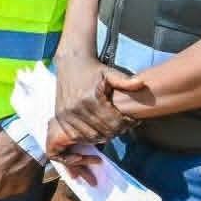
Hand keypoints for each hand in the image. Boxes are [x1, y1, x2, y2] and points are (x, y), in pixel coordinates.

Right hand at [47, 44, 133, 160]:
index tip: (131, 121)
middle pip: (102, 132)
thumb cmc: (93, 69)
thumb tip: (141, 83)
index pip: (113, 122)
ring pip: (89, 136)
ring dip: (102, 136)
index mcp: (91, 98)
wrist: (71, 63)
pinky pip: (75, 135)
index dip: (125, 125)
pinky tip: (95, 131)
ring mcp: (66, 114)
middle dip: (116, 131)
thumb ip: (125, 81)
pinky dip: (87, 137)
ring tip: (110, 129)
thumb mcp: (110, 73)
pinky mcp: (59, 116)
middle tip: (122, 126)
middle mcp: (76, 108)